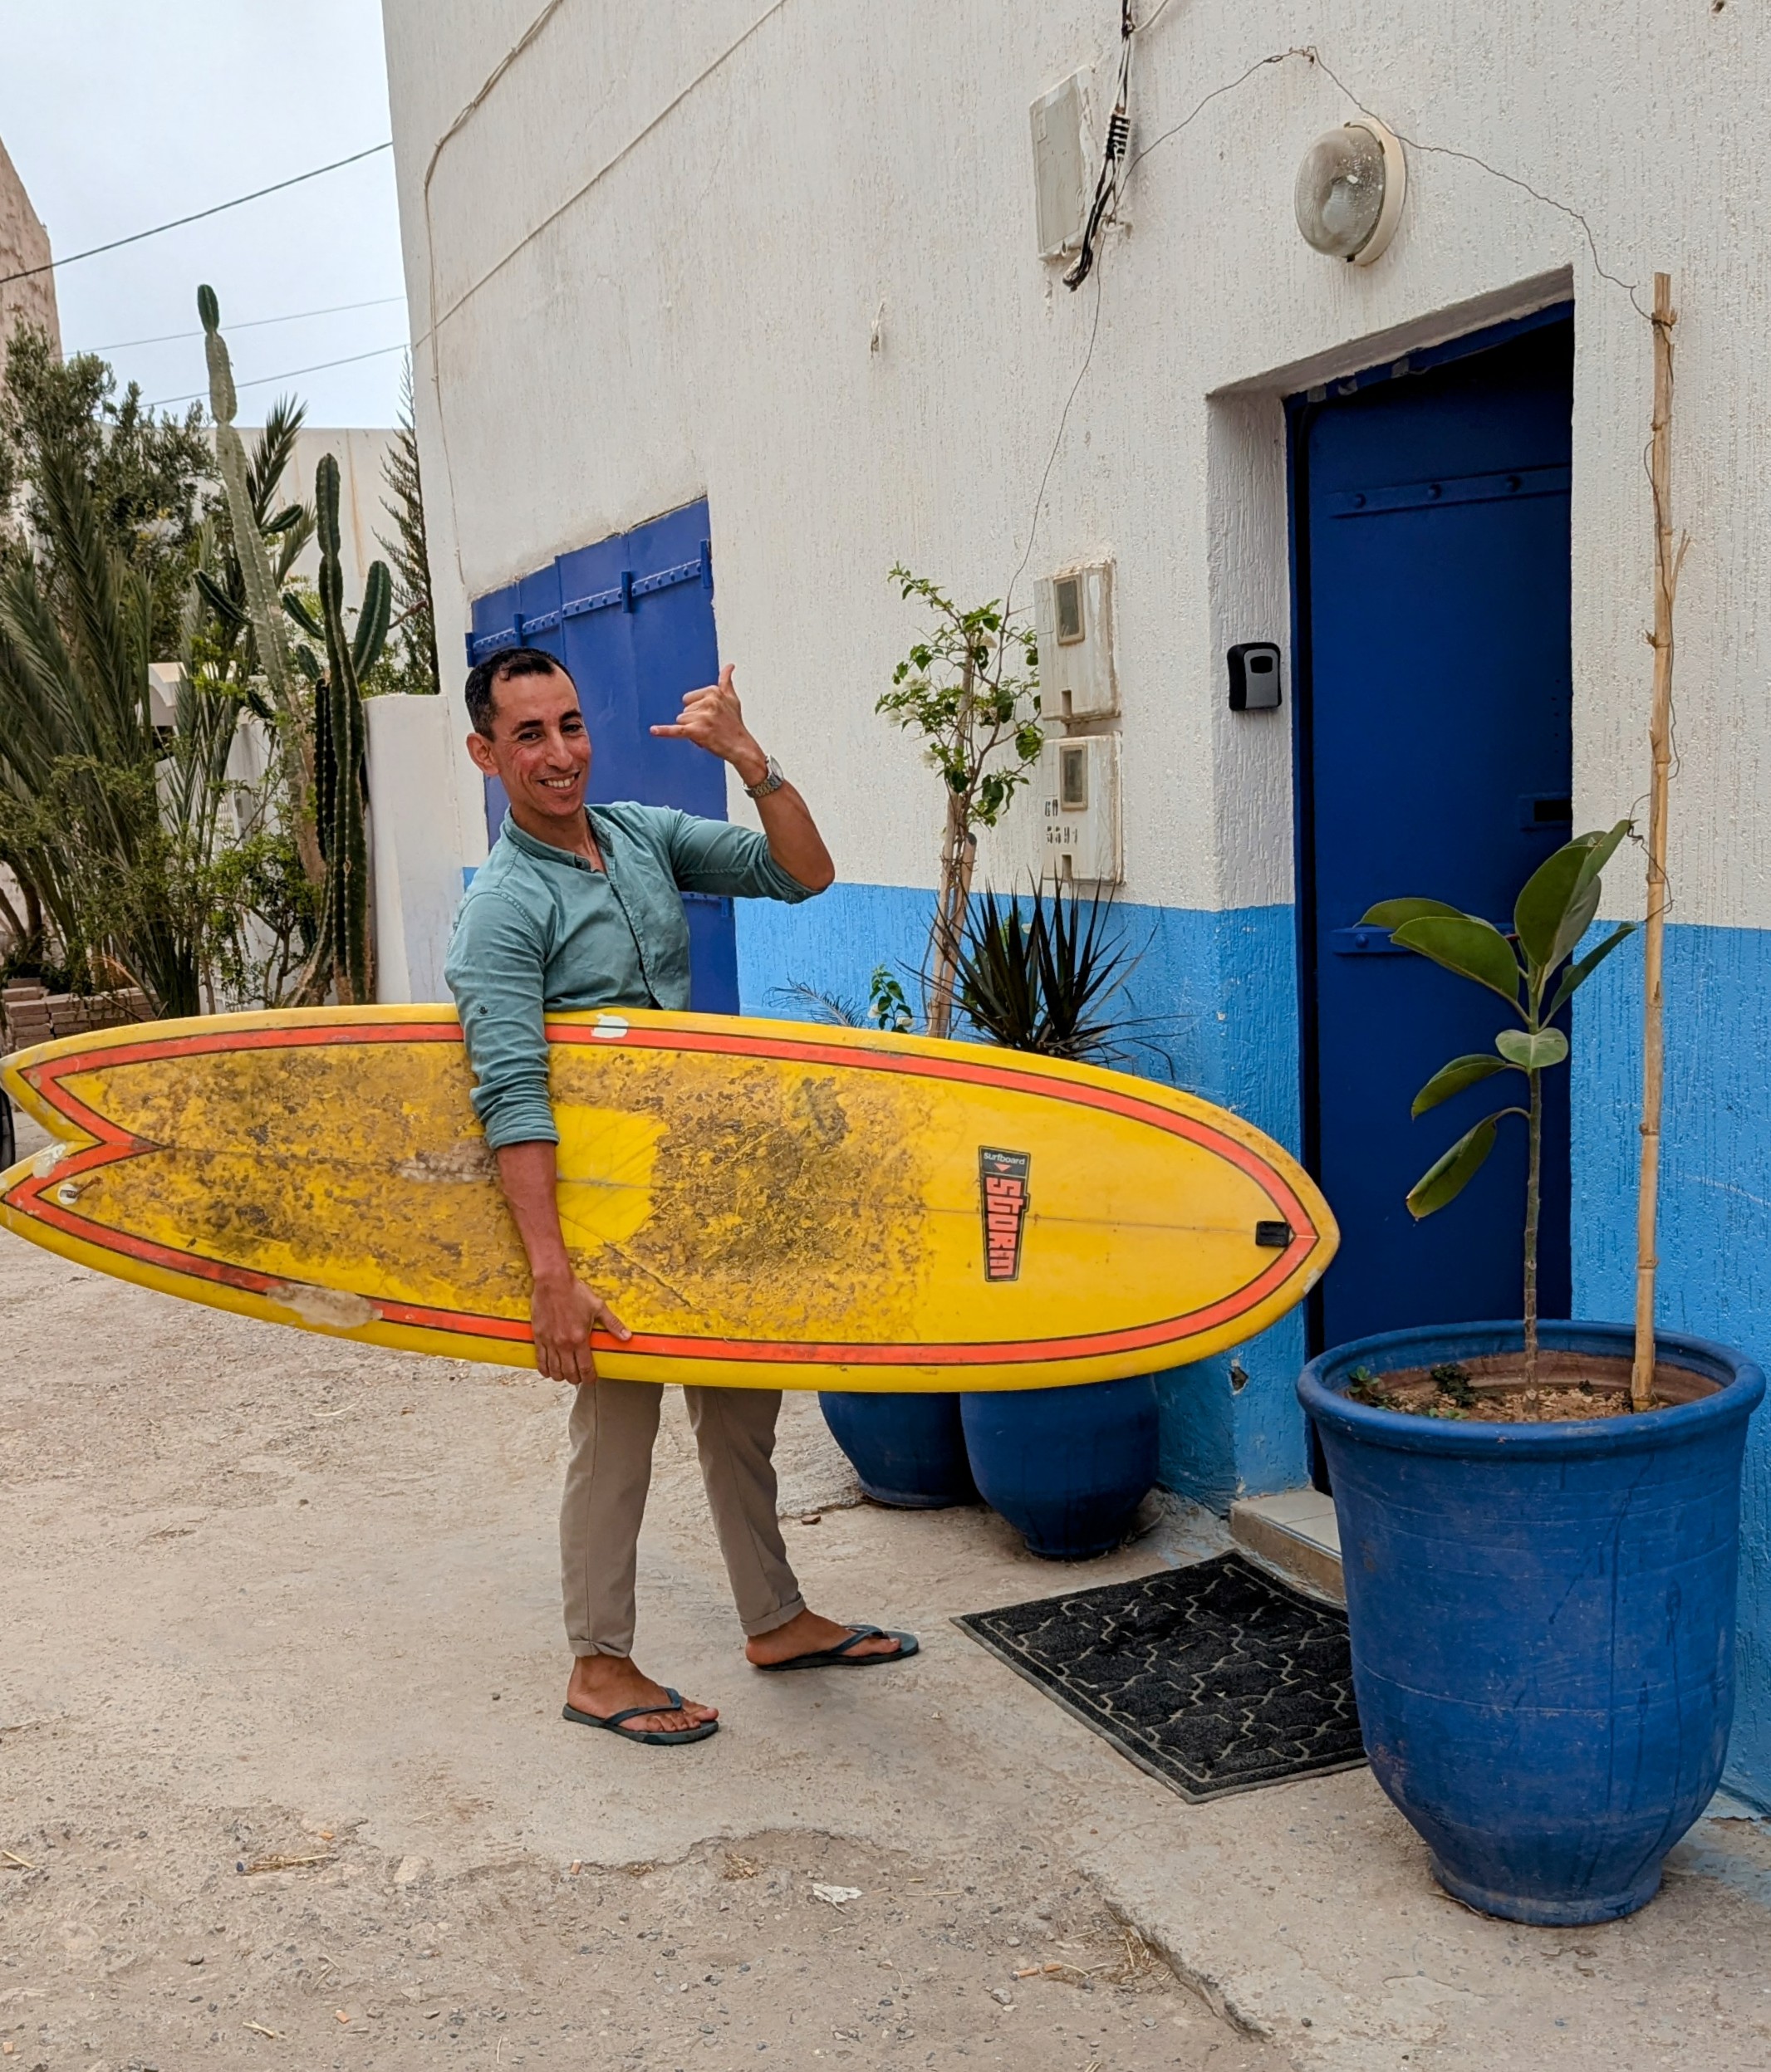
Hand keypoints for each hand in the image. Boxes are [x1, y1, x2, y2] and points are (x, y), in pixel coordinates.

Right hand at [530, 1268, 629, 1386]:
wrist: (553, 1282)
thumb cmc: (575, 1292)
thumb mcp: (598, 1307)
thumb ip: (613, 1324)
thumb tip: (627, 1337)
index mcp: (579, 1339)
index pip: (585, 1368)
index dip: (589, 1378)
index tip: (591, 1379)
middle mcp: (564, 1344)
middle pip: (569, 1373)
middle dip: (576, 1379)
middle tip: (579, 1378)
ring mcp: (550, 1342)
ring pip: (554, 1370)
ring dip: (560, 1377)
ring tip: (566, 1375)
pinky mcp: (539, 1337)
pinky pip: (540, 1360)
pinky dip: (544, 1369)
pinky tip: (548, 1371)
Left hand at [650, 663, 766, 784]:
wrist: (741, 747)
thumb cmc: (734, 724)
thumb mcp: (732, 699)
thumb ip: (726, 681)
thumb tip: (729, 666)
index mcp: (713, 691)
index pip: (688, 700)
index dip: (697, 711)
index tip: (713, 716)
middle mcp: (709, 702)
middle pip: (684, 711)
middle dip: (694, 721)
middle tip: (712, 728)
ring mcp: (703, 717)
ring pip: (681, 722)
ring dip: (692, 730)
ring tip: (709, 734)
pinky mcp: (697, 731)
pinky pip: (676, 730)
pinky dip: (664, 731)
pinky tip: (653, 730)